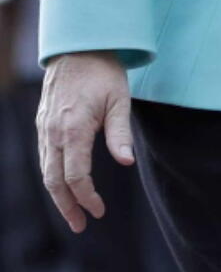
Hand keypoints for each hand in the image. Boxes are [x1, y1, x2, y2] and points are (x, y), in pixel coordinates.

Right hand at [37, 51, 134, 231]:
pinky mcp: (42, 123)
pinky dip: (53, 176)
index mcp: (73, 128)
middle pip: (54, 181)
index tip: (99, 211)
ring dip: (58, 195)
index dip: (87, 197)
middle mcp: (53, 132)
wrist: (78, 46)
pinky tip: (65, 184)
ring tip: (72, 213)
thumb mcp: (120, 100)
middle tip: (81, 225)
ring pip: (46, 171)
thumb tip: (127, 162)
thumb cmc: (104, 72)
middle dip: (67, 207)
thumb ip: (120, 133)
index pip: (76, 176)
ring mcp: (44, 128)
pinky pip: (45, 157)